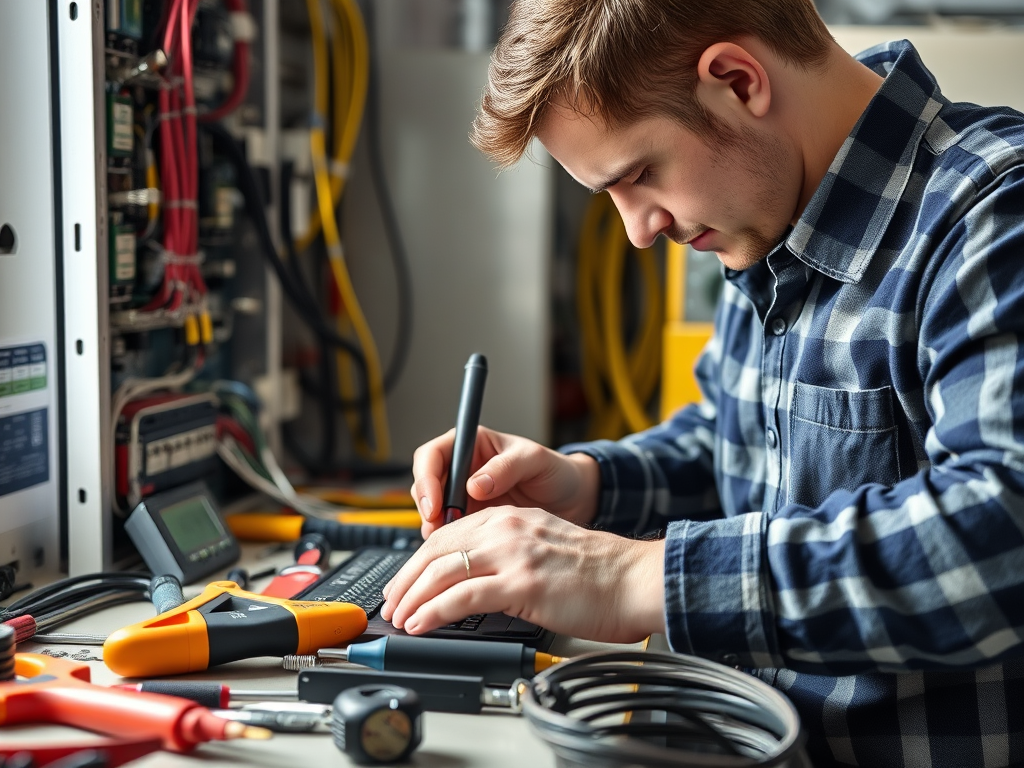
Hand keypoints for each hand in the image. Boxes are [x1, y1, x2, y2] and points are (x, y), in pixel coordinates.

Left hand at [380, 507, 665, 643]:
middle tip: (391, 603)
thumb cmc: (597, 572)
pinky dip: (434, 612)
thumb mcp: (542, 546)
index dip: (418, 560)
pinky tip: (421, 624)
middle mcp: (507, 529)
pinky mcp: (522, 583)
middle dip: (406, 579)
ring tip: (399, 617)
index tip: (404, 582)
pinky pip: (462, 597)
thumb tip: (472, 580)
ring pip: (442, 571)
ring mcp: (514, 555)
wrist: (634, 579)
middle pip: (436, 549)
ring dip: (413, 598)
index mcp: (510, 517)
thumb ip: (508, 553)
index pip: (447, 533)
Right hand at [411, 427, 599, 537]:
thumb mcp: (535, 461)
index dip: (426, 478)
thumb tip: (475, 484)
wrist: (572, 500)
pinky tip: (458, 550)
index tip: (434, 503)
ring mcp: (464, 497)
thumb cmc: (555, 472)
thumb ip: (506, 467)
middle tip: (437, 526)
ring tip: (448, 542)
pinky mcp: (471, 520)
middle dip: (426, 506)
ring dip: (435, 526)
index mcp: (472, 445)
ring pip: (432, 510)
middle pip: (425, 484)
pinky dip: (449, 541)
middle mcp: (462, 469)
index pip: (432, 455)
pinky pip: (449, 530)